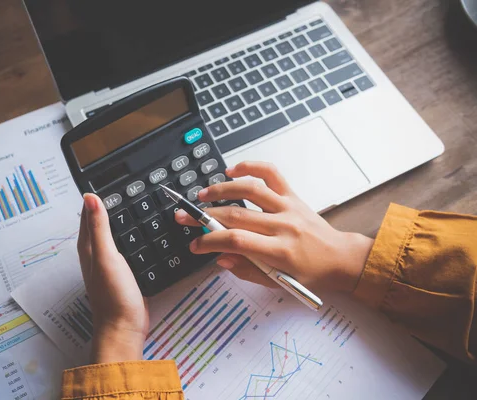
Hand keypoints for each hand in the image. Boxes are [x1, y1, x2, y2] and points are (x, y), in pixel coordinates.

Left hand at [77, 193, 148, 362]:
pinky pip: (124, 249)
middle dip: (105, 208)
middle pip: (98, 225)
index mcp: (89, 248)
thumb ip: (99, 227)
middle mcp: (95, 255)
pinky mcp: (122, 274)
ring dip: (117, 222)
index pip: (88, 216)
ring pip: (112, 236)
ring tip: (129, 206)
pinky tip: (139, 235)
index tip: (103, 181)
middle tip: (117, 189)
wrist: (125, 327)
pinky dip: (129, 238)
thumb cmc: (113, 295)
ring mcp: (109, 265)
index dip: (94, 199)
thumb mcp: (107, 256)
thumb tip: (89, 197)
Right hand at [175, 161, 373, 292]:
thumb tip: (220, 258)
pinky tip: (231, 170)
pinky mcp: (292, 196)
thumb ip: (247, 270)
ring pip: (250, 190)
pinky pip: (271, 173)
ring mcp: (288, 207)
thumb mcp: (278, 282)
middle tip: (183, 217)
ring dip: (221, 190)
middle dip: (204, 217)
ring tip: (202, 196)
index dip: (210, 242)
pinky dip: (250, 167)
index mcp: (280, 252)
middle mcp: (283, 226)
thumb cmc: (310, 274)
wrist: (340, 257)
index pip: (237, 241)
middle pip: (237, 215)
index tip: (195, 245)